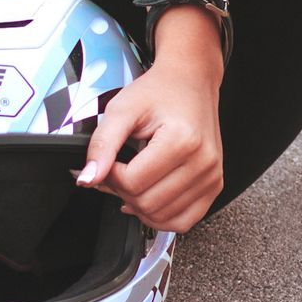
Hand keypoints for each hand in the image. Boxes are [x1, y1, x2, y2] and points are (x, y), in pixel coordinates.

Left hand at [75, 59, 223, 233]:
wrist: (190, 80)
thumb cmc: (158, 91)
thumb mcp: (122, 109)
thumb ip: (102, 144)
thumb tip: (87, 179)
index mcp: (182, 140)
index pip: (133, 182)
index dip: (110, 175)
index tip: (109, 160)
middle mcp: (203, 162)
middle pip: (148, 204)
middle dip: (123, 191)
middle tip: (118, 170)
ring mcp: (212, 176)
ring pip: (164, 218)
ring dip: (140, 205)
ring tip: (133, 180)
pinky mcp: (214, 185)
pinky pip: (184, 221)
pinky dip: (161, 217)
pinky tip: (149, 197)